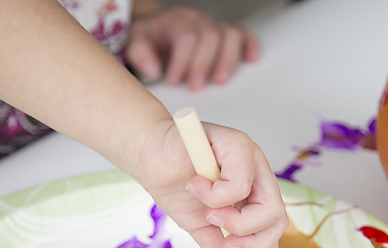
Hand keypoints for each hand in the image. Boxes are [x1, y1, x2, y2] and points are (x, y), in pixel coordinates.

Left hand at [125, 6, 260, 89]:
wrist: (156, 29)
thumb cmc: (149, 40)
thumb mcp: (135, 43)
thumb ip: (140, 54)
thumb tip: (152, 70)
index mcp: (176, 21)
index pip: (186, 37)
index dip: (183, 60)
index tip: (173, 81)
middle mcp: (198, 21)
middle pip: (210, 36)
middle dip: (204, 63)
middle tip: (195, 86)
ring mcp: (213, 26)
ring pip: (229, 35)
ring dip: (227, 60)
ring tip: (219, 81)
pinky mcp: (225, 35)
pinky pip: (243, 34)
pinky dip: (250, 46)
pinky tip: (252, 60)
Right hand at [134, 117, 287, 247]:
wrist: (148, 158)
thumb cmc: (175, 185)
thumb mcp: (202, 230)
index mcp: (255, 196)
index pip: (271, 232)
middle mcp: (259, 177)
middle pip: (278, 221)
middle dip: (253, 245)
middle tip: (227, 247)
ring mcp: (253, 159)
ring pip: (268, 207)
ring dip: (235, 222)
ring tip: (209, 214)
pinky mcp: (239, 144)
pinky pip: (240, 186)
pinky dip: (215, 195)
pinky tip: (196, 185)